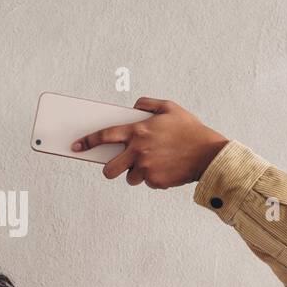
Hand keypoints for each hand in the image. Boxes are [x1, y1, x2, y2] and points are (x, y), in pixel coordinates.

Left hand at [71, 96, 228, 186]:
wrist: (209, 154)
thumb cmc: (190, 130)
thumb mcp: (170, 107)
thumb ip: (148, 104)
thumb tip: (134, 105)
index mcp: (138, 131)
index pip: (105, 136)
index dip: (87, 141)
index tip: (76, 146)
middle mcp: (138, 151)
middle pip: (109, 169)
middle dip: (109, 169)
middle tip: (116, 166)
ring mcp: (146, 168)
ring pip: (129, 178)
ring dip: (136, 173)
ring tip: (153, 163)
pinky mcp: (156, 182)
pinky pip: (147, 183)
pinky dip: (153, 178)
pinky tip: (166, 168)